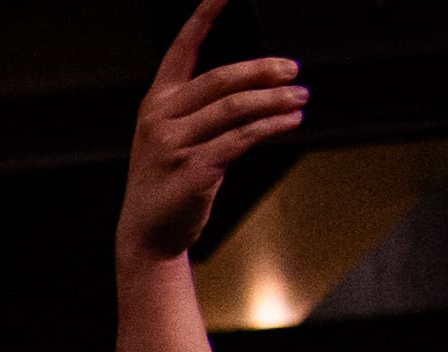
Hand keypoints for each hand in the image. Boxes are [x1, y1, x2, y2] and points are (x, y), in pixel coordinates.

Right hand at [119, 1, 305, 268]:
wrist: (148, 233)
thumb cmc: (169, 182)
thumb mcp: (175, 139)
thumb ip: (205, 111)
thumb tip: (265, 86)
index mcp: (156, 103)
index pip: (182, 49)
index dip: (204, 17)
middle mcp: (160, 118)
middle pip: (221, 79)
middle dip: (262, 71)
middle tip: (293, 70)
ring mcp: (173, 144)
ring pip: (236, 108)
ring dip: (275, 100)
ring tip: (300, 97)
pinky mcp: (193, 168)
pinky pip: (242, 137)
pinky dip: (272, 125)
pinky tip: (291, 120)